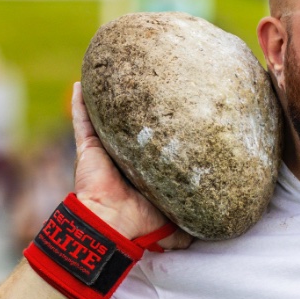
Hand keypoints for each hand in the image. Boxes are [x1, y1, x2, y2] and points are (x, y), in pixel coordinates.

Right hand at [71, 82, 192, 248]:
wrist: (116, 223)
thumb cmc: (145, 222)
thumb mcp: (178, 217)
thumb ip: (195, 216)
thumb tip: (221, 224)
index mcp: (142, 170)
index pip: (152, 145)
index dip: (161, 131)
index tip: (174, 110)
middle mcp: (122, 158)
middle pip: (128, 127)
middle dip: (134, 107)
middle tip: (144, 84)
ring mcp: (103, 151)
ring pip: (103, 119)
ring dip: (103, 99)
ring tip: (109, 74)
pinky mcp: (87, 148)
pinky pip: (81, 121)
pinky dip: (78, 104)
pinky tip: (79, 85)